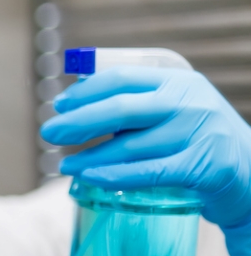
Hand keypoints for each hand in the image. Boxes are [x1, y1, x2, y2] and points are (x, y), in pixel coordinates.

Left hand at [41, 65, 250, 255]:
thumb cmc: (198, 140)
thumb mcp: (174, 110)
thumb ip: (136, 103)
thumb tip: (75, 102)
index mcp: (178, 80)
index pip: (121, 78)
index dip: (85, 91)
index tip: (59, 104)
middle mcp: (190, 102)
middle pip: (121, 108)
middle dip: (79, 121)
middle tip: (50, 133)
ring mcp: (200, 133)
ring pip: (130, 145)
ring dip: (90, 156)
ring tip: (65, 164)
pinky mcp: (204, 166)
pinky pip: (150, 172)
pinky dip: (114, 175)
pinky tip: (88, 177)